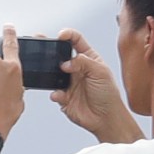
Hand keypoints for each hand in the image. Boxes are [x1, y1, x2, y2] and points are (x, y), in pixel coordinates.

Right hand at [47, 27, 141, 143]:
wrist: (105, 119)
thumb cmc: (108, 95)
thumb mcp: (100, 72)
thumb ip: (83, 62)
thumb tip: (66, 62)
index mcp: (88, 58)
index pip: (76, 41)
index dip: (68, 35)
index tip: (60, 35)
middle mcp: (77, 69)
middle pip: (61, 55)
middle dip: (51, 51)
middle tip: (45, 48)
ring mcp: (69, 83)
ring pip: (53, 73)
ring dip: (51, 73)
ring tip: (51, 74)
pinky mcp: (63, 97)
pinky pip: (54, 92)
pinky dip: (55, 93)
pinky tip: (60, 95)